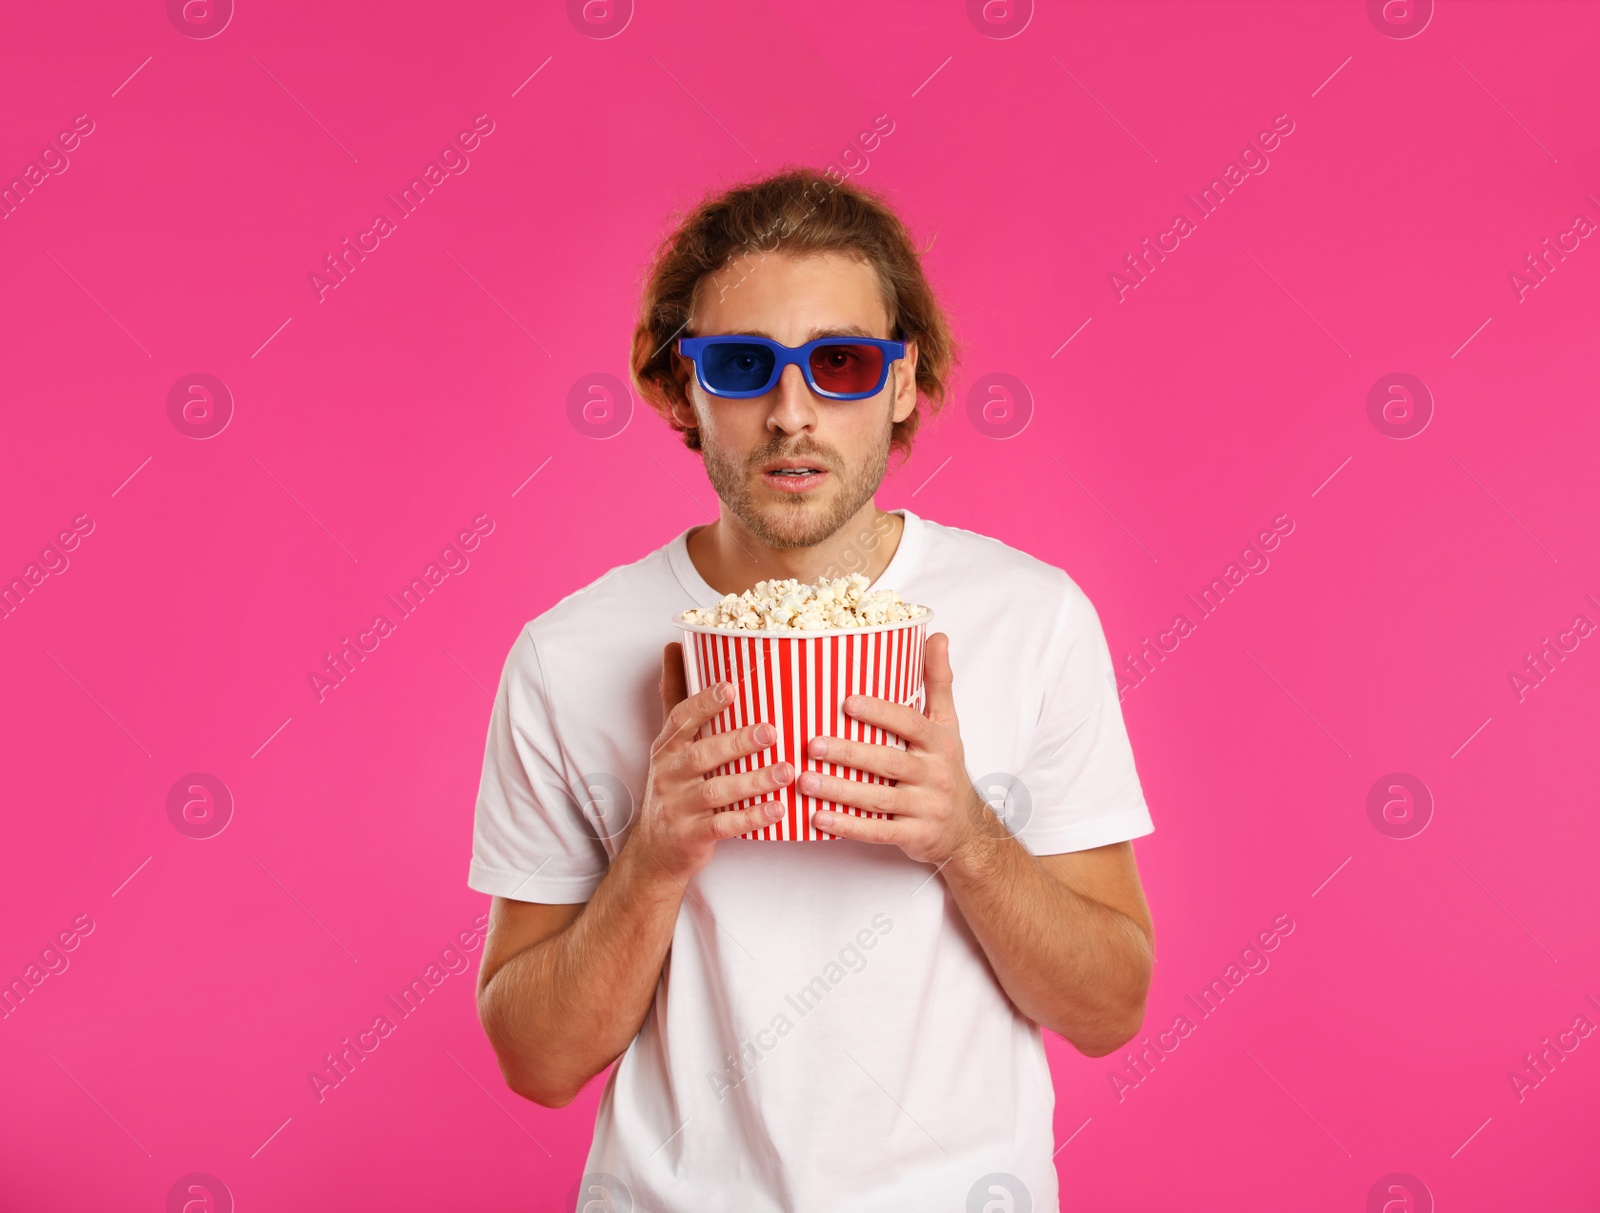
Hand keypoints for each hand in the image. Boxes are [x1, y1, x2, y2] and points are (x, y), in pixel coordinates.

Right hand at [621, 643, 794, 883]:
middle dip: (738, 742)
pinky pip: (725, 826)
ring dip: (754, 781)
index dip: (705, 702)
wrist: (656, 849)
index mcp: (668, 747)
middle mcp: (670, 774)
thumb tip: (673, 645)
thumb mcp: (669, 742)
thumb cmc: (673, 785)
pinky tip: (778, 810)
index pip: (682, 718)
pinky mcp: (693, 835)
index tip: (732, 686)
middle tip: (773, 731)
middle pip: (703, 754)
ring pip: (718, 791)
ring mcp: (680, 806)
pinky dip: (752, 818)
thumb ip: (676, 696)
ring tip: (787, 771)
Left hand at [798, 632, 993, 867]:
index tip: (846, 702)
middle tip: (811, 745)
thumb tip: (938, 636)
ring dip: (839, 791)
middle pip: (889, 762)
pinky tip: (818, 819)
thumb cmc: (946, 769)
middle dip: (849, 754)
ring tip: (804, 782)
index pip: (909, 723)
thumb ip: (938, 682)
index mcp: (938, 743)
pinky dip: (848, 826)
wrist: (967, 830)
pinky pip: (879, 832)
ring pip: (879, 799)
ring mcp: (926, 807)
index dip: (880, 713)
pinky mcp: (916, 836)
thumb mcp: (948, 725)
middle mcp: (935, 774)